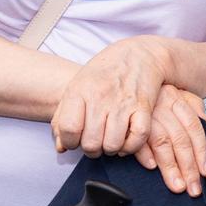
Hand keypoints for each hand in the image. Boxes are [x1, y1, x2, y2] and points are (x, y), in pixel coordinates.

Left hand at [51, 36, 172, 158]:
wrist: (139, 54)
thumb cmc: (104, 73)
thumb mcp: (77, 87)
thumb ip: (63, 117)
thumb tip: (61, 148)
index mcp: (80, 91)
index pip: (68, 129)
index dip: (69, 142)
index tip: (75, 141)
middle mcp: (101, 97)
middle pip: (91, 142)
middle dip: (91, 150)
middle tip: (94, 142)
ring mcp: (124, 103)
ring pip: (113, 144)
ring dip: (110, 150)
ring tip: (109, 141)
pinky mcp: (144, 108)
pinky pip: (137, 138)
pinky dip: (131, 146)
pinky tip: (126, 141)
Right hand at [132, 84, 205, 195]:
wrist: (123, 74)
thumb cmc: (154, 90)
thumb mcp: (176, 90)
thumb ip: (193, 104)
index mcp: (176, 98)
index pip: (194, 128)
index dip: (201, 152)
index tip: (205, 173)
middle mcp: (162, 106)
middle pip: (180, 139)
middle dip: (188, 167)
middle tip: (193, 189)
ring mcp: (144, 114)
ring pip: (162, 142)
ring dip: (170, 167)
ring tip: (177, 186)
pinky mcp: (125, 121)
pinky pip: (136, 138)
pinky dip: (144, 153)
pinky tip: (151, 166)